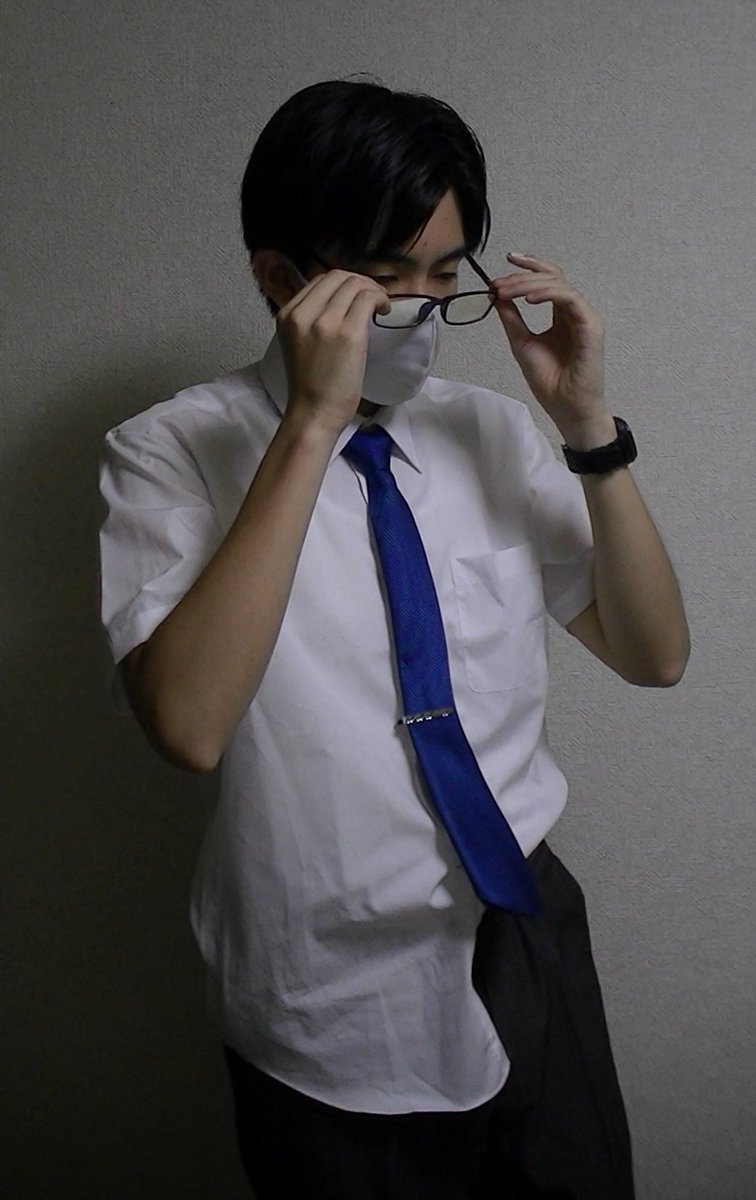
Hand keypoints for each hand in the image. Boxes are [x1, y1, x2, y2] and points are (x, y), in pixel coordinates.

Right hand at [276, 270, 389, 435]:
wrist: (313, 413)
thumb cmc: (310, 387)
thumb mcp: (298, 344)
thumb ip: (309, 320)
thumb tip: (339, 301)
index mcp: (287, 315)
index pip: (319, 281)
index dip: (343, 283)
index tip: (356, 295)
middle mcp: (302, 314)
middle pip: (337, 277)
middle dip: (359, 282)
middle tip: (372, 297)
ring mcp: (325, 322)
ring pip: (354, 284)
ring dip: (372, 289)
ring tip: (380, 305)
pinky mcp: (348, 333)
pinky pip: (367, 298)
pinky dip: (379, 299)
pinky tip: (383, 311)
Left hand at [492, 253, 611, 445]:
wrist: (567, 407)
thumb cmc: (550, 381)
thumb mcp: (521, 343)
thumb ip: (512, 318)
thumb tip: (496, 296)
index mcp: (561, 315)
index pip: (547, 281)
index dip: (529, 268)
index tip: (506, 262)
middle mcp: (574, 312)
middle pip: (552, 278)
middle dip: (522, 276)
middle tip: (498, 282)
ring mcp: (585, 317)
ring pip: (559, 285)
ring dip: (529, 285)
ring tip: (506, 290)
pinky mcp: (590, 325)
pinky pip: (570, 299)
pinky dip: (548, 295)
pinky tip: (528, 299)